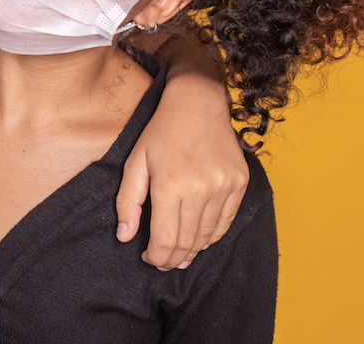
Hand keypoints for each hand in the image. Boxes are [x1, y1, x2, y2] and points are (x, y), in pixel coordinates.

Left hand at [115, 66, 247, 270]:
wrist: (198, 102)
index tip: (148, 258)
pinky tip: (200, 239)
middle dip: (172, 259)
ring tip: (180, 255)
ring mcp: (223, 186)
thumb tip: (124, 236)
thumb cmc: (161, 131)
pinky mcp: (239, 182)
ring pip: (207, 236)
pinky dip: (212, 236)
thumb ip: (128, 201)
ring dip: (192, 251)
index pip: (165, 240)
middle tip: (162, 261)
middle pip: (187, 242)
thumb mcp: (135, 161)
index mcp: (170, 185)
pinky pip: (226, 222)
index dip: (156, 256)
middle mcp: (200, 188)